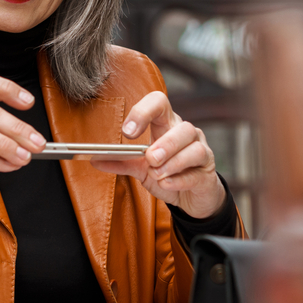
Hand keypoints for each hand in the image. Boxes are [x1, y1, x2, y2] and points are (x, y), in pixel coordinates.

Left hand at [92, 91, 226, 218]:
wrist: (191, 198)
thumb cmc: (168, 176)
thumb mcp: (140, 169)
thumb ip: (121, 162)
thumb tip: (95, 160)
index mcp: (167, 126)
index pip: (159, 103)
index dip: (143, 111)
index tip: (127, 132)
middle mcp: (187, 135)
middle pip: (182, 127)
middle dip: (165, 143)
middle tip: (149, 158)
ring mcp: (201, 152)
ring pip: (194, 148)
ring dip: (173, 161)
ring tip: (156, 174)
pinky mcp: (207, 174)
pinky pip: (196, 172)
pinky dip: (179, 179)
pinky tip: (166, 183)